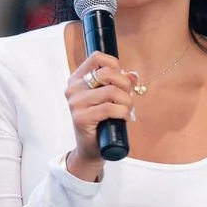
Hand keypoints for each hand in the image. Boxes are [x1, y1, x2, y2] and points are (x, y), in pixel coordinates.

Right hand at [64, 51, 136, 180]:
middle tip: (128, 97)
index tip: (121, 79)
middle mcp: (73, 88)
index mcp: (77, 79)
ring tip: (127, 109)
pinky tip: (124, 117)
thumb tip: (133, 75)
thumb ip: (119, 84)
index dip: (115, 65)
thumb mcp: (109, 99)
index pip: (97, 58)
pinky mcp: (81, 118)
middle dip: (124, 85)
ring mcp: (75, 103)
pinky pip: (109, 108)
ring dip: (126, 101)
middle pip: (106, 73)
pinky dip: (123, 112)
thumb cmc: (101, 121)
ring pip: (111, 91)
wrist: (91, 148)